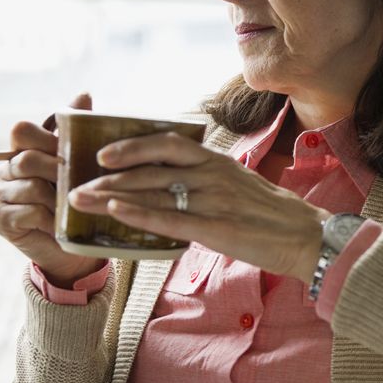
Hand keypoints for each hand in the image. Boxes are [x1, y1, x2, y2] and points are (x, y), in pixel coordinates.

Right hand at [0, 92, 105, 286]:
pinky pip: (29, 212)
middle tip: (80, 186)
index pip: (22, 130)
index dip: (49, 140)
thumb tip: (84, 94)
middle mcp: (0, 171)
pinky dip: (51, 219)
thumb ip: (75, 133)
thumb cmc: (74, 204)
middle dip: (60, 173)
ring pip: (32, 187)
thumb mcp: (78, 167)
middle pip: (28, 159)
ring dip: (60, 201)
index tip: (72, 156)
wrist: (71, 249)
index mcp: (18, 153)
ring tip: (73, 208)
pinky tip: (61, 225)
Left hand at [67, 131, 330, 280]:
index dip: (131, 145)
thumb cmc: (272, 215)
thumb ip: (208, 178)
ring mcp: (215, 200)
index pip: (166, 143)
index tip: (102, 154)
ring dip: (112, 194)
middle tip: (76, 183)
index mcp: (217, 162)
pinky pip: (171, 218)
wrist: (307, 238)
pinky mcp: (218, 228)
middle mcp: (213, 175)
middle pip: (151, 167)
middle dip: (108, 175)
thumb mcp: (240, 184)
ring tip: (81, 200)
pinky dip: (140, 213)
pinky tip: (116, 210)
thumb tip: (175, 180)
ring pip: (155, 191)